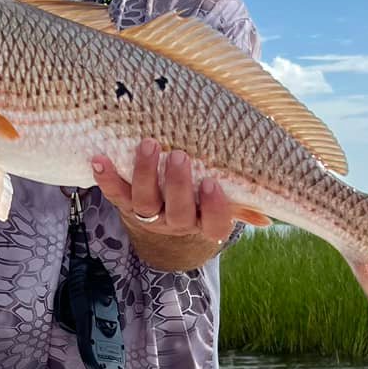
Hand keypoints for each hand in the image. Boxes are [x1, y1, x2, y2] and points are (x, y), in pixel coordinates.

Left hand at [90, 139, 236, 242]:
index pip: (214, 224)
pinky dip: (106, 178)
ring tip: (149, 144)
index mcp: (204, 223)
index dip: (214, 208)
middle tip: (179, 156)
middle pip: (177, 212)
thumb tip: (268, 215)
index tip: (213, 184)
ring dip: (145, 174)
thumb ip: (242, 203)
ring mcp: (149, 215)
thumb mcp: (222, 203)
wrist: (164, 214)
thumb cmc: (202, 199)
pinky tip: (98, 159)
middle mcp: (176, 223)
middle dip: (177, 184)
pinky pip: (115, 194)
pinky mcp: (126, 204)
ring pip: (144, 203)